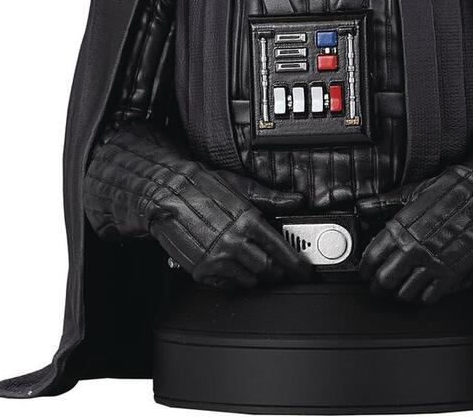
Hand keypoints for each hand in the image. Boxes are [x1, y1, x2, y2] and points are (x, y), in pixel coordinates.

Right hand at [153, 168, 314, 289]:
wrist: (166, 194)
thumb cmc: (203, 188)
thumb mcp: (241, 186)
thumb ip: (272, 197)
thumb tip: (296, 200)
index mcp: (247, 221)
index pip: (281, 251)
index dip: (297, 266)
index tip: (305, 272)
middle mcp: (233, 243)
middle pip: (268, 270)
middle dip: (279, 273)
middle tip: (283, 270)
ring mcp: (216, 259)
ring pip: (250, 281)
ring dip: (257, 277)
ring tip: (257, 265)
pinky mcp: (201, 271)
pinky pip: (227, 286)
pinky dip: (236, 281)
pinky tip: (236, 268)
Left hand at [357, 141, 472, 304]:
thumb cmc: (451, 192)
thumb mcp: (413, 193)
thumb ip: (384, 203)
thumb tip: (363, 207)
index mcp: (400, 229)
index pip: (371, 258)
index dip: (364, 269)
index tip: (365, 271)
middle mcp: (413, 249)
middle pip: (384, 281)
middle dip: (378, 286)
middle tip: (378, 286)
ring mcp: (432, 264)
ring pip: (404, 294)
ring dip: (399, 293)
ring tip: (399, 288)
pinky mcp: (450, 275)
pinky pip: (428, 298)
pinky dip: (421, 297)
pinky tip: (420, 290)